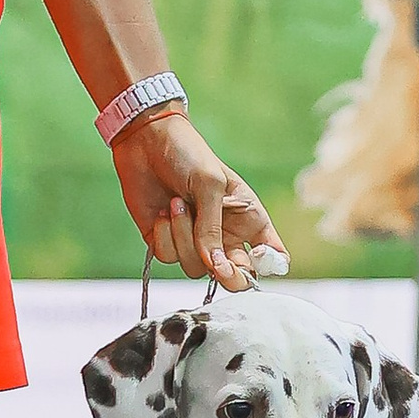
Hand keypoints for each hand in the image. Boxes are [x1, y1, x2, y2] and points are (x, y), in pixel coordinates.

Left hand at [112, 111, 282, 293]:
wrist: (147, 140)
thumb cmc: (189, 154)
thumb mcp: (210, 185)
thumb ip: (213, 228)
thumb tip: (214, 264)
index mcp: (248, 219)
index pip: (270, 255)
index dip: (269, 265)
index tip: (256, 256)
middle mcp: (224, 235)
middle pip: (234, 277)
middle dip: (226, 275)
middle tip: (217, 263)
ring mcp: (195, 241)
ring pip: (196, 268)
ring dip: (184, 238)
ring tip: (177, 204)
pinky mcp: (167, 241)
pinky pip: (169, 257)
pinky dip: (165, 236)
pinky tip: (163, 213)